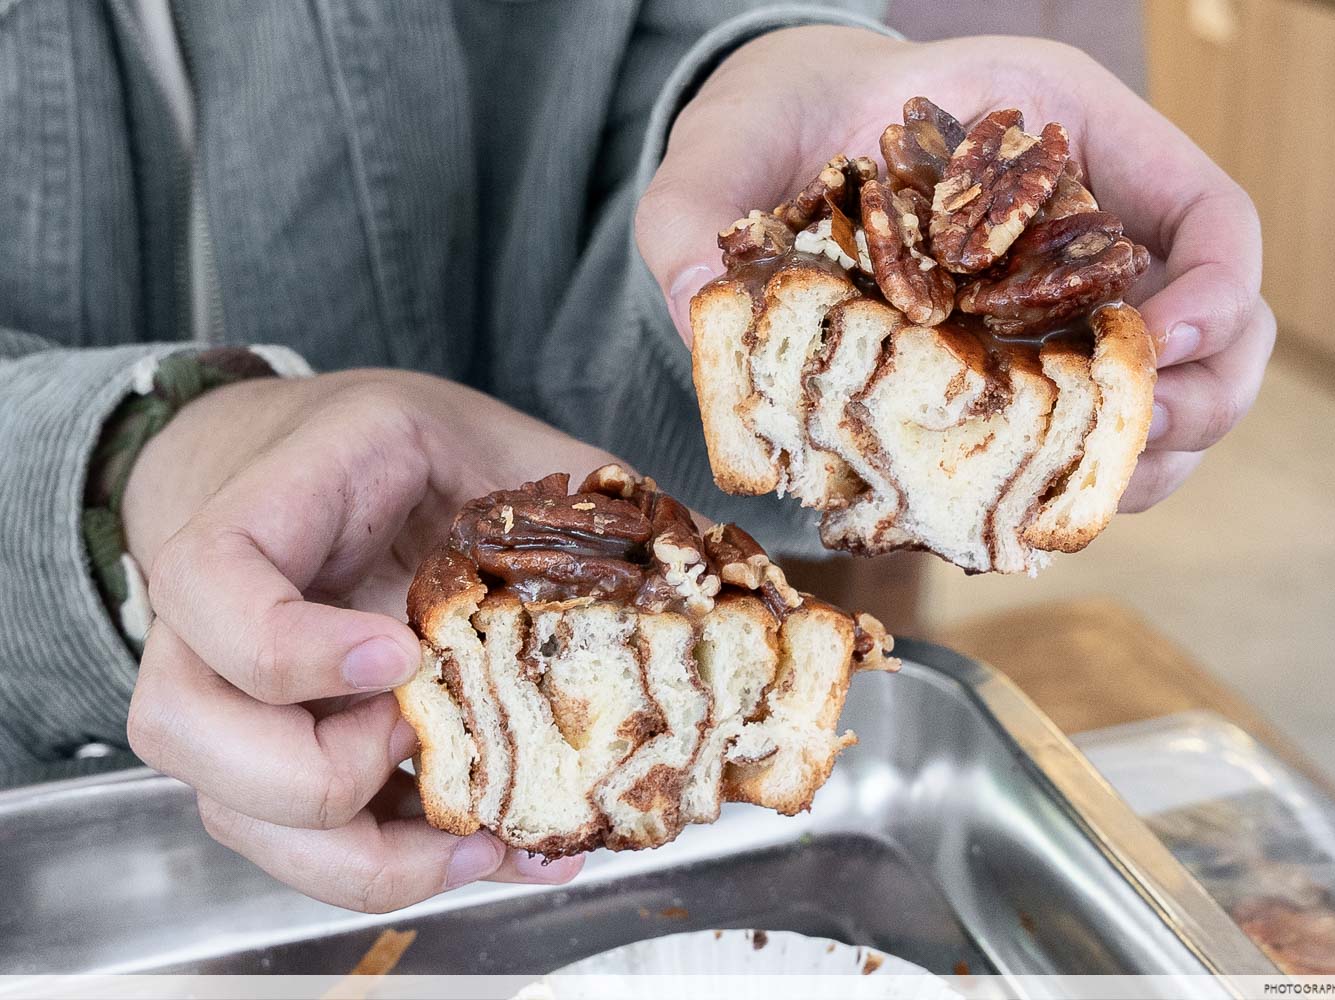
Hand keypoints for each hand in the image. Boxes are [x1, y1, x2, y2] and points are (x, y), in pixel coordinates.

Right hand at [123, 370, 616, 910]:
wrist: (315, 461)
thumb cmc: (403, 451)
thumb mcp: (491, 439)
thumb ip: (573, 494)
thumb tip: (696, 562)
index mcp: (268, 506)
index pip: (207, 582)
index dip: (288, 645)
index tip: (397, 657)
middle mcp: (214, 615)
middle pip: (184, 729)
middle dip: (312, 775)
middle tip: (418, 740)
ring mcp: (234, 692)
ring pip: (234, 811)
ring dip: (358, 855)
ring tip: (484, 838)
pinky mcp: (278, 749)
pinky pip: (300, 840)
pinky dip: (397, 869)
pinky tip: (499, 854)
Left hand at [636, 27, 1274, 511]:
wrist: (779, 137)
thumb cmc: (775, 117)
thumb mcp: (730, 141)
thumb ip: (695, 208)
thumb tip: (700, 309)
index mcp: (1071, 133)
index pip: (1211, 210)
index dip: (1216, 290)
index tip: (1157, 347)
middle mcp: (1096, 219)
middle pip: (1223, 319)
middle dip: (1199, 398)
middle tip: (1126, 445)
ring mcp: (1072, 295)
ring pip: (1178, 387)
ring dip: (1151, 454)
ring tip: (1081, 495)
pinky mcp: (1030, 356)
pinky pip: (1097, 422)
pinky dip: (1086, 470)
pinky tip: (1029, 499)